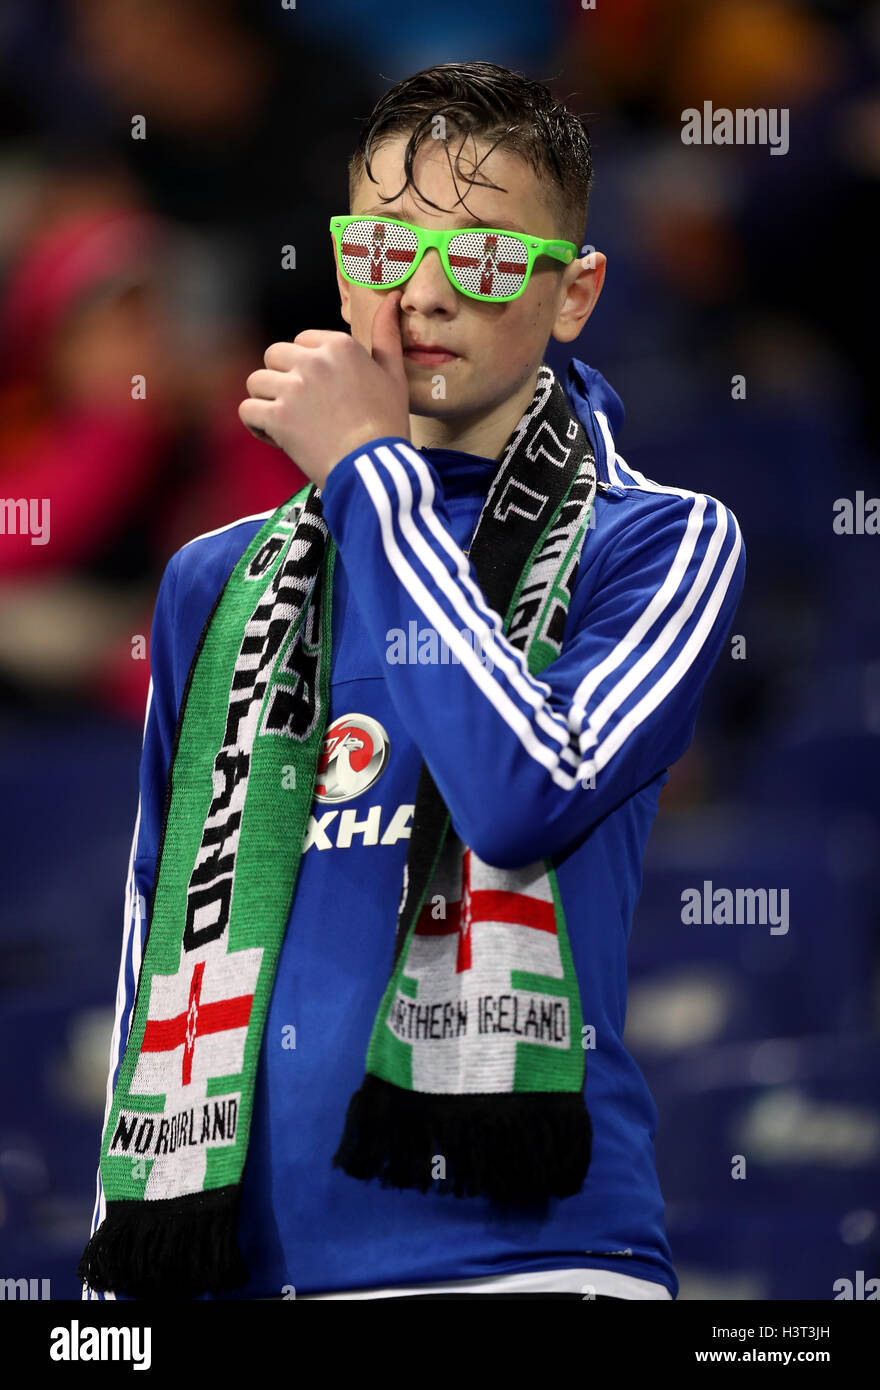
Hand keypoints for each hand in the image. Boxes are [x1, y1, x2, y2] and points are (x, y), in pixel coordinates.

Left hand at [238, 289, 410, 486]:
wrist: (374, 467)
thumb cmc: (386, 426)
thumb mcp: (394, 375)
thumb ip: (386, 335)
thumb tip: (391, 301)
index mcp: (340, 346)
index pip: (301, 342)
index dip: (306, 368)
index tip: (321, 392)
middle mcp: (314, 360)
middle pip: (274, 356)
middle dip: (282, 380)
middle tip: (301, 408)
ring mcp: (293, 387)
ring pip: (256, 381)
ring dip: (267, 402)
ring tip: (288, 422)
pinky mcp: (278, 416)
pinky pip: (247, 410)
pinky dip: (256, 425)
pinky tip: (276, 436)